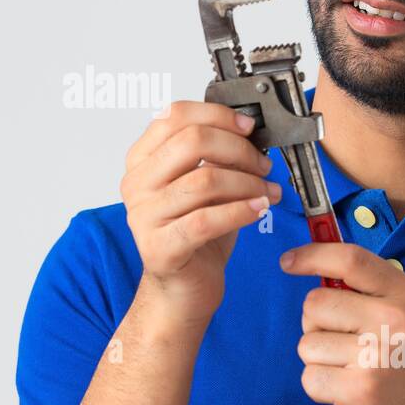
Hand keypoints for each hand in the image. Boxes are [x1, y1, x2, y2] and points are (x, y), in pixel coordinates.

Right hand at [121, 100, 281, 329]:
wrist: (183, 288)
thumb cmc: (196, 234)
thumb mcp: (202, 185)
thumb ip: (213, 156)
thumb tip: (247, 131)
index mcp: (141, 160)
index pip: (174, 115)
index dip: (217, 115)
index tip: (247, 127)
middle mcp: (136, 184)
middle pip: (191, 141)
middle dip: (238, 149)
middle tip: (262, 163)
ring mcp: (144, 217)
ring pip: (205, 180)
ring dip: (248, 182)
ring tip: (267, 192)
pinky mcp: (160, 248)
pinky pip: (207, 219)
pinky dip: (241, 210)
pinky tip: (259, 210)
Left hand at [279, 242, 404, 404]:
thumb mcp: (402, 316)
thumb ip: (363, 291)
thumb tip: (306, 263)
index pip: (350, 260)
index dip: (312, 255)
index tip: (287, 262)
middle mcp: (395, 319)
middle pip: (315, 303)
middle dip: (316, 327)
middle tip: (348, 348)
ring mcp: (378, 355)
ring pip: (307, 343)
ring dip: (320, 361)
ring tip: (353, 372)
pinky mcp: (360, 390)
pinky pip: (309, 377)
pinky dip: (321, 388)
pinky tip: (349, 394)